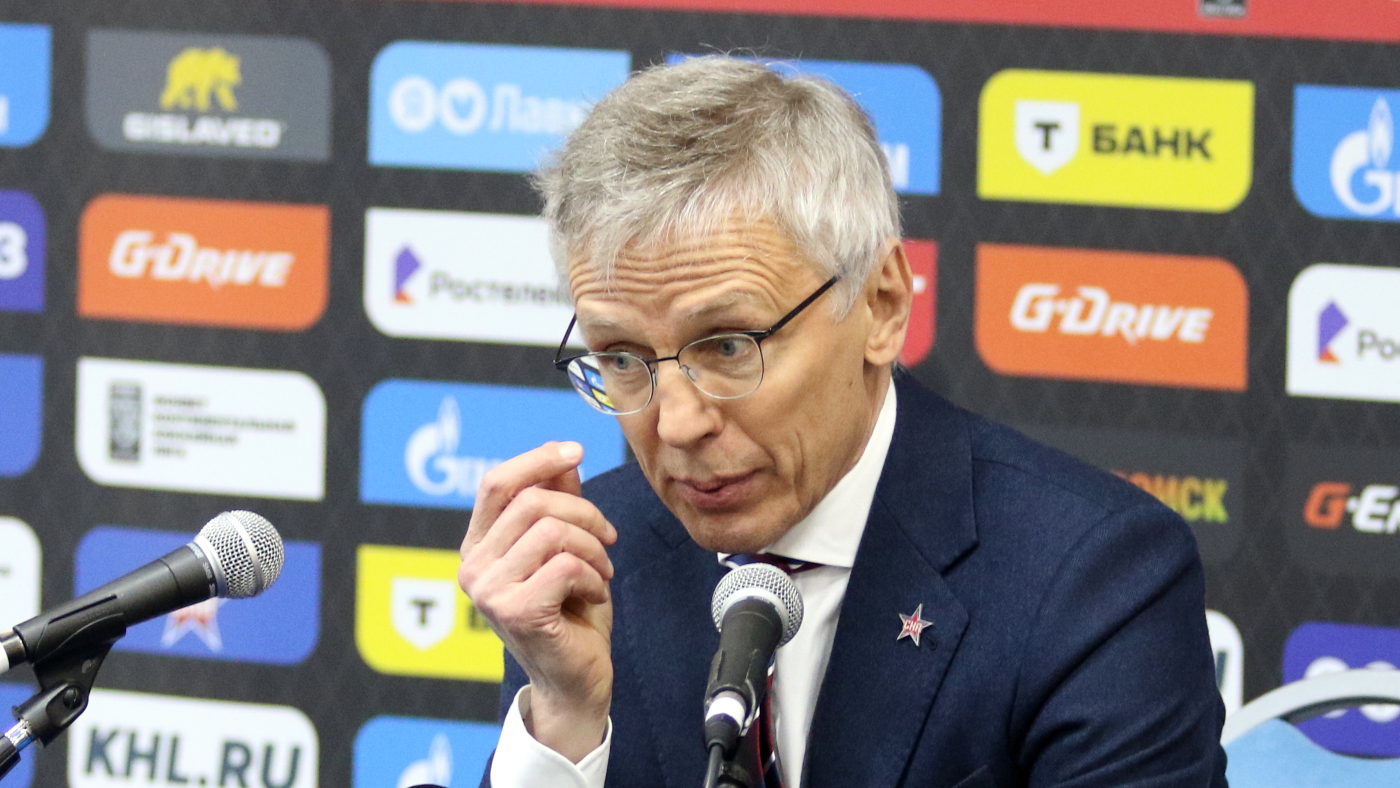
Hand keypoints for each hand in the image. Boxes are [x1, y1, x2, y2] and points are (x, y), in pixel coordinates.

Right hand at [458, 441, 616, 761]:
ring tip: (602, 573)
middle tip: (607, 538)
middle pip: (533, 502)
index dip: (537, 459)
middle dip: (585, 513)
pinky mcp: (516, 611)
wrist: (576, 680)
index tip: (576, 450)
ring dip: (594, 549)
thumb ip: (558, 503)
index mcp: (479, 546)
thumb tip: (565, 457)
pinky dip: (594, 576)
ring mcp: (489, 591)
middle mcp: (473, 567)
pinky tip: (595, 595)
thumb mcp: (566, 549)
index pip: (497, 483)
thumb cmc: (571, 613)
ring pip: (553, 531)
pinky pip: (567, 566)